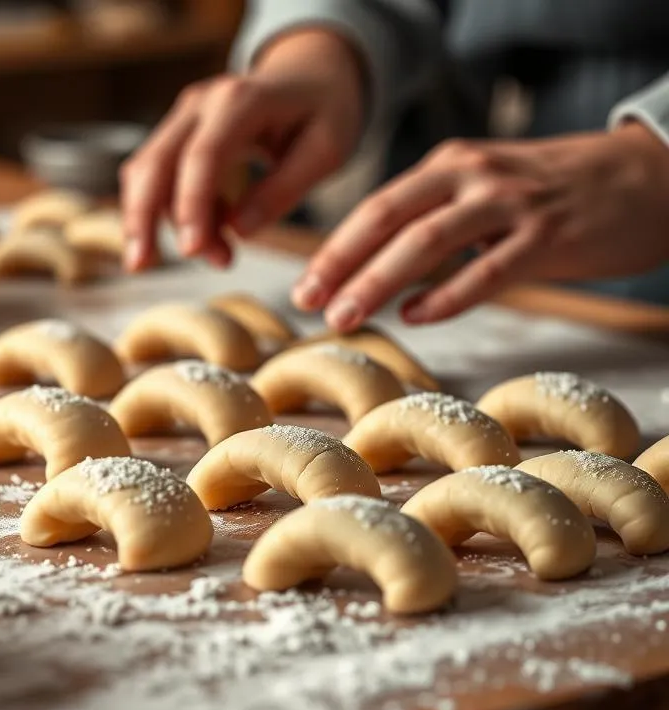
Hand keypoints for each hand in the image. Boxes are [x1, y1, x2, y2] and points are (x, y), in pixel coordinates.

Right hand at [119, 28, 365, 271]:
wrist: (309, 74)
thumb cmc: (323, 111)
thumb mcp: (327, 150)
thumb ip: (285, 189)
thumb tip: (240, 230)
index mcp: (241, 100)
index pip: (203, 155)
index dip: (192, 204)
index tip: (191, 251)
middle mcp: (201, 104)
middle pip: (154, 162)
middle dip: (142, 217)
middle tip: (142, 266)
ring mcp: (183, 118)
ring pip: (147, 173)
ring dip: (159, 222)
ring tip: (217, 258)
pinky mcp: (177, 135)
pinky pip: (158, 178)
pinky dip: (171, 214)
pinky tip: (208, 239)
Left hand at [293, 123, 668, 330]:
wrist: (644, 175)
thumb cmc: (551, 192)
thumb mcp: (482, 186)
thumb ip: (432, 216)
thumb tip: (372, 266)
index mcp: (448, 164)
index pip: (376, 207)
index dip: (334, 248)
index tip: (302, 287)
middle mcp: (471, 175)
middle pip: (388, 217)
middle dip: (340, 262)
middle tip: (307, 303)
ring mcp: (510, 203)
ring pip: (428, 241)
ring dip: (379, 281)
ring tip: (345, 316)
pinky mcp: (547, 235)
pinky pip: (487, 269)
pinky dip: (447, 295)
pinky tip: (416, 316)